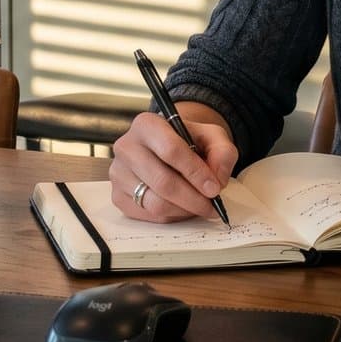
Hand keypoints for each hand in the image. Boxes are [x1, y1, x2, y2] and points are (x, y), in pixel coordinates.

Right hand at [108, 102, 237, 222]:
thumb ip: (222, 152)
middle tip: (212, 206)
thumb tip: (217, 179)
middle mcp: (126, 147)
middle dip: (193, 199)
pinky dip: (171, 216)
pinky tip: (182, 207)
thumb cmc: (189, 141)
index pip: (170, 151)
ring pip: (154, 203)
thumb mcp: (212, 136)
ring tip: (199, 206)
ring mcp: (118, 173)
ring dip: (184, 210)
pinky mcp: (118, 196)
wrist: (168, 147)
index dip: (195, 173)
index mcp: (146, 124)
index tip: (214, 188)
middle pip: (162, 181)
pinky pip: (148, 215)